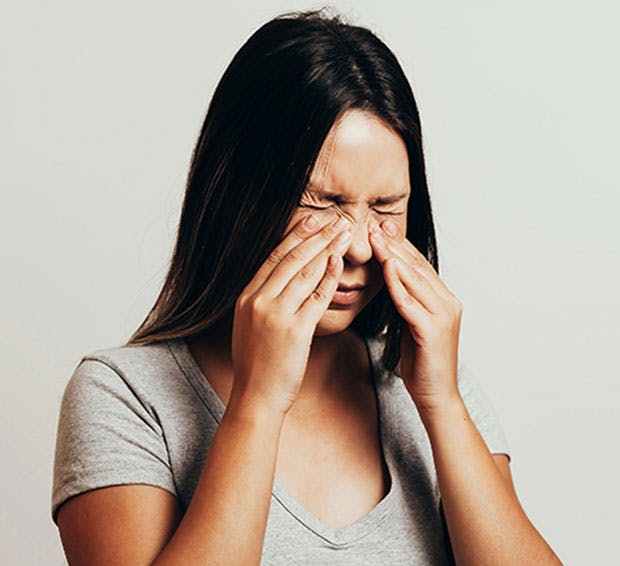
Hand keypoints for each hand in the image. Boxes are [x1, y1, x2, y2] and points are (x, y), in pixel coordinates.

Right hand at [230, 214, 351, 415]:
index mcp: (246, 298)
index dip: (294, 237)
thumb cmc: (257, 366)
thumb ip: (260, 303)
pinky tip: (339, 261)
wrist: (256, 397)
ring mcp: (275, 314)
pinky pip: (316, 296)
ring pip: (304, 272)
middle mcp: (258, 301)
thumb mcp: (249, 327)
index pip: (273, 259)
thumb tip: (275, 284)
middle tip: (334, 218)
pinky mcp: (295, 330)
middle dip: (315, 235)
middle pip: (290, 259)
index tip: (311, 221)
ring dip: (326, 248)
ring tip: (343, 232)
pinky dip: (329, 276)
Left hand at [368, 217, 462, 413]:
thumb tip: (392, 283)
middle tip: (374, 223)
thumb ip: (407, 303)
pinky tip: (386, 267)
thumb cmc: (422, 363)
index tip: (379, 227)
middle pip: (416, 266)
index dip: (399, 245)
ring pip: (414, 279)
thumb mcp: (412, 325)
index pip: (418, 265)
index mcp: (443, 300)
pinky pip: (410, 303)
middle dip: (394, 243)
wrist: (437, 397)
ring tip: (374, 237)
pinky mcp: (433, 331)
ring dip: (392, 256)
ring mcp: (443, 316)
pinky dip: (397, 284)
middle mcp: (448, 302)